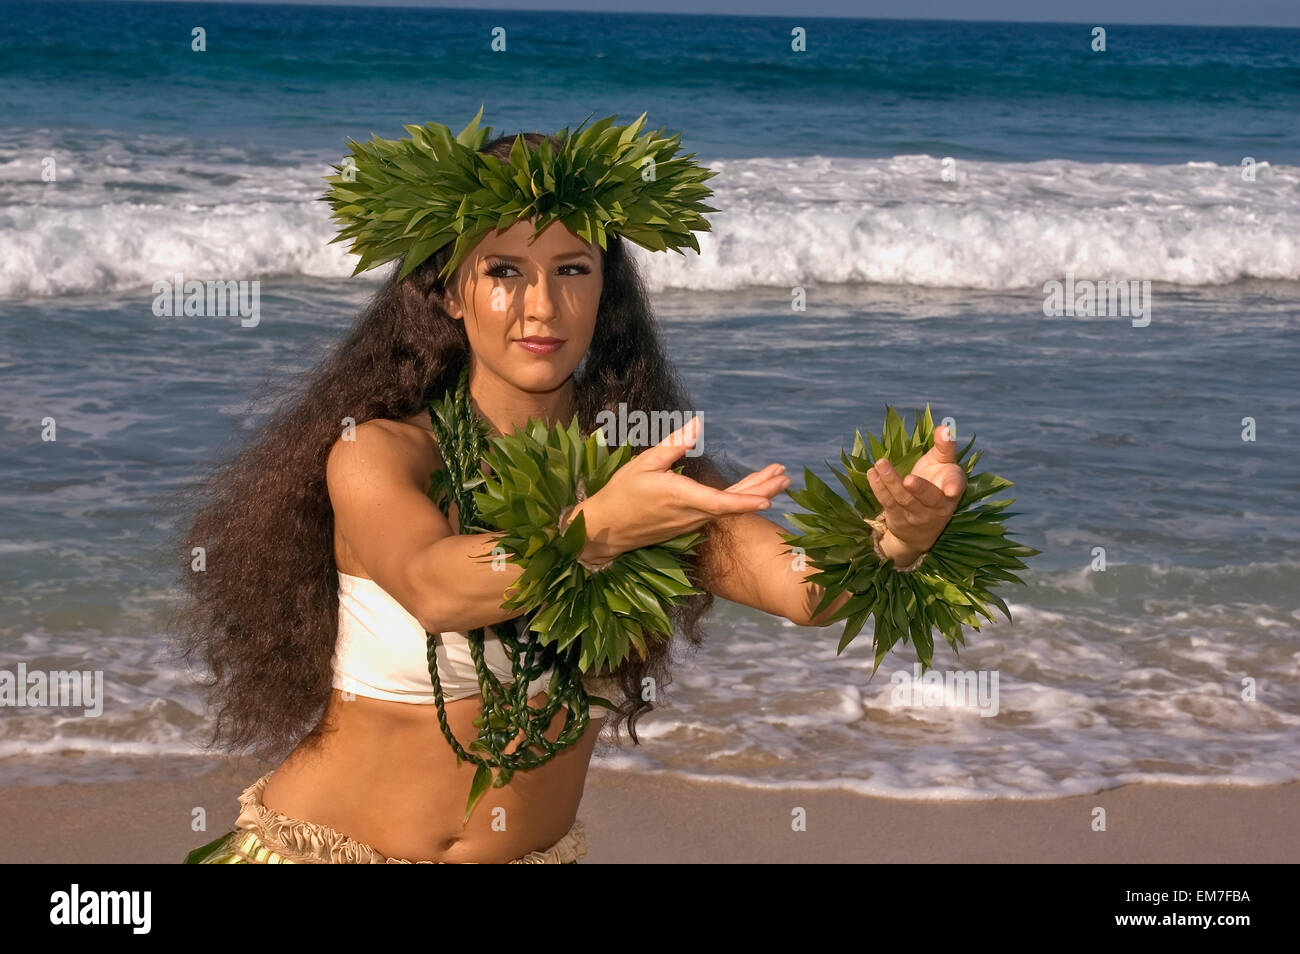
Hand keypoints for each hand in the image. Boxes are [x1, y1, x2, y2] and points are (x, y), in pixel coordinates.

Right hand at [570, 416, 789, 562]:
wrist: (606, 528)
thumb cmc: (622, 492)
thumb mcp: (644, 463)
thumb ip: (673, 446)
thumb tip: (696, 425)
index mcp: (682, 497)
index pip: (721, 502)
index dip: (747, 500)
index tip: (770, 498)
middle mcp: (692, 514)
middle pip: (734, 505)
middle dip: (762, 490)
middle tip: (786, 477)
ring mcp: (691, 523)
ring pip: (729, 509)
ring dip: (754, 493)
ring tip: (778, 479)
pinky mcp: (688, 525)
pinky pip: (719, 512)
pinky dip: (739, 500)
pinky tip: (751, 492)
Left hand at [866, 423, 965, 556]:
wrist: (923, 528)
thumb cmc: (937, 485)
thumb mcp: (944, 466)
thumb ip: (945, 447)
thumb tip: (945, 427)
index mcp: (952, 490)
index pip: (956, 486)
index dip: (954, 487)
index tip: (952, 489)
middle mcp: (937, 506)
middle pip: (929, 497)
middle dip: (919, 489)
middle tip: (909, 479)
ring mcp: (917, 515)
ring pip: (904, 499)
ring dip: (891, 481)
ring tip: (881, 463)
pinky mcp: (898, 518)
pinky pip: (887, 502)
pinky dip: (879, 487)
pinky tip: (872, 472)